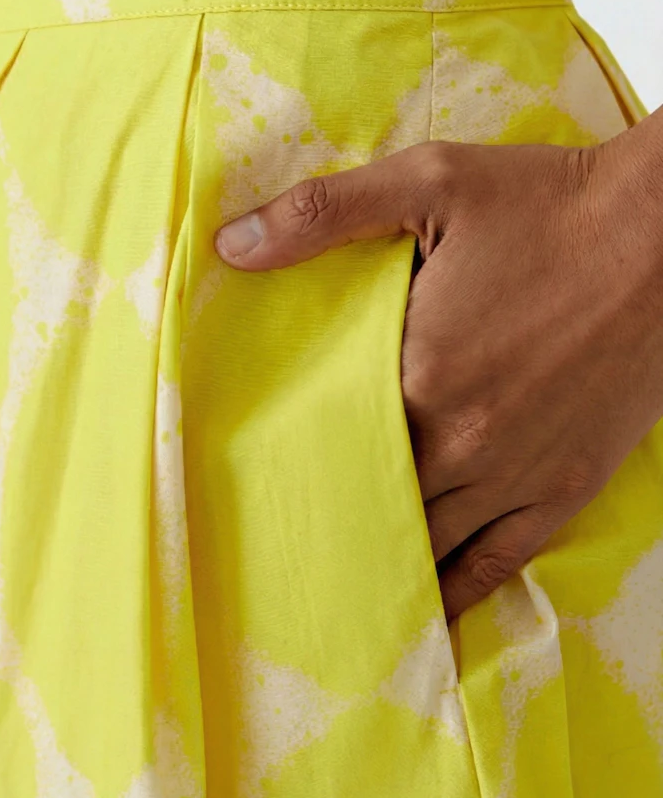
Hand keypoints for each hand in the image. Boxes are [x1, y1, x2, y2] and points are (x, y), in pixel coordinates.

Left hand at [214, 130, 662, 621]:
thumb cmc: (549, 204)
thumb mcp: (430, 182)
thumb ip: (323, 214)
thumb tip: (232, 245)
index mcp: (418, 374)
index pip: (327, 444)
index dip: (287, 468)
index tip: (246, 488)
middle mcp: (462, 441)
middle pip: (369, 505)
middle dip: (323, 525)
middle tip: (274, 551)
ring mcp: (516, 473)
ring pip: (426, 546)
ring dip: (376, 567)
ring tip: (325, 596)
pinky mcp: (565, 488)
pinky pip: (498, 563)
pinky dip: (455, 593)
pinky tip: (421, 615)